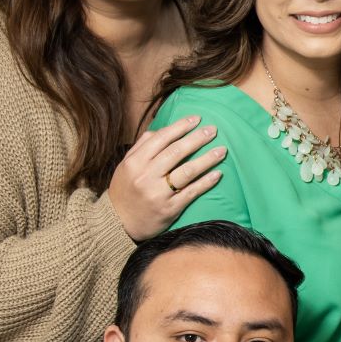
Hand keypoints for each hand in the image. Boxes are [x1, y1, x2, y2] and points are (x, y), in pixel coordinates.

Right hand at [107, 115, 225, 241]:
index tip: (197, 119)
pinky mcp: (169, 208)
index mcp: (135, 162)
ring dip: (207, 159)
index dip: (181, 127)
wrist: (118, 223)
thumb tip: (161, 129)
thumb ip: (141, 147)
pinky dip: (206, 182)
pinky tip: (218, 173)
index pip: (161, 139)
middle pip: (176, 152)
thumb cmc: (125, 190)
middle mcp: (146, 176)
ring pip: (186, 171)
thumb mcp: (126, 166)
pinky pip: (191, 192)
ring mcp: (158, 193)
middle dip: (197, 139)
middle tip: (213, 130)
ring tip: (222, 150)